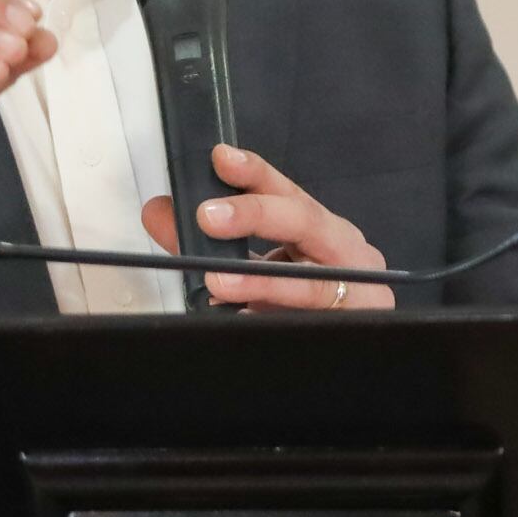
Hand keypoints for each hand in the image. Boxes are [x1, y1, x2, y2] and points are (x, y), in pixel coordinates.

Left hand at [139, 143, 395, 311]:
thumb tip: (159, 212)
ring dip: (261, 281)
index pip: (288, 193)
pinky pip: (311, 323)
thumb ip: (208, 242)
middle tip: (208, 216)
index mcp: (323, 230)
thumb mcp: (257, 266)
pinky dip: (275, 320)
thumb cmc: (304, 301)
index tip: (221, 158)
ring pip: (310, 282)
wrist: (350, 357)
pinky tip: (248, 321)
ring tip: (221, 281)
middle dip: (256, 215)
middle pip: (306, 223)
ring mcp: (358, 291)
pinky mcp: (356, 325)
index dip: (256, 174)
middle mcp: (345, 251)